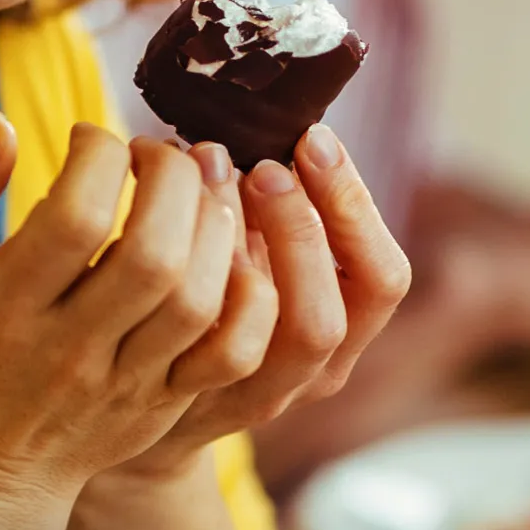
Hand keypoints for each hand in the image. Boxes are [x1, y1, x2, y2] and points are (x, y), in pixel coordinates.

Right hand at [0, 114, 269, 504]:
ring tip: (194, 194)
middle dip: (170, 180)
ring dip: (213, 225)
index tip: (91, 137)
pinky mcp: (168, 404)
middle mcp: (69, 351)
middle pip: (152, 256)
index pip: (74, 219)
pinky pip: (235, 353)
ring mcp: (127, 384)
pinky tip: (228, 253)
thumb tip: (0, 128)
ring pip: (198, 299)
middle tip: (156, 155)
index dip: (99, 156)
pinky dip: (249, 295)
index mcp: (5, 308)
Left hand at [143, 122, 411, 463]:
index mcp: (344, 329)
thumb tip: (275, 121)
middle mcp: (313, 371)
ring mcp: (257, 397)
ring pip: (283, 335)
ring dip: (251, 249)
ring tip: (212, 183)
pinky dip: (196, 286)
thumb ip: (274, 215)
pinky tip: (165, 233)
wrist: (149, 407)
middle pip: (339, 309)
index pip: (380, 276)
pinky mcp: (197, 406)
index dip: (353, 205)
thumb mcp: (259, 261)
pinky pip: (207, 350)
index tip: (314, 139)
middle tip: (263, 166)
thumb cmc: (213, 309)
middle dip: (305, 226)